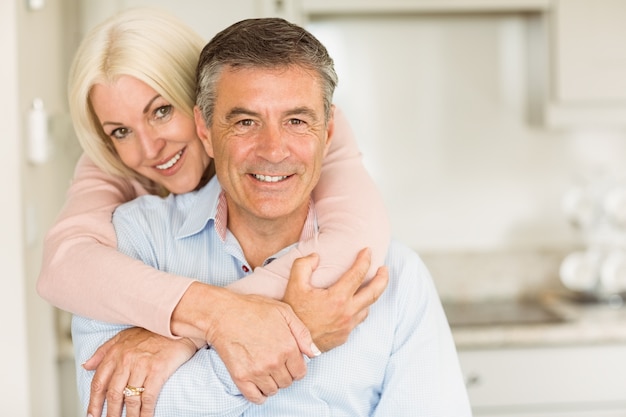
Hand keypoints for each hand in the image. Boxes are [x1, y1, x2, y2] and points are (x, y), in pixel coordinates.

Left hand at [82, 327, 196, 416]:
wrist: (178, 323)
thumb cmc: (152, 331)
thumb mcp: (124, 336)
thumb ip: (104, 351)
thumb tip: (86, 365)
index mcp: (115, 353)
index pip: (98, 383)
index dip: (94, 403)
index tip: (93, 415)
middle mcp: (126, 359)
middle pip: (113, 394)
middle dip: (111, 413)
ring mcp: (142, 365)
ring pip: (130, 398)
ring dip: (129, 416)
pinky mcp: (158, 370)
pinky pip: (148, 397)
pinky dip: (146, 412)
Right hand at [206, 293, 314, 403]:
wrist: (223, 314)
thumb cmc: (253, 309)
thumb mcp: (284, 312)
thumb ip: (302, 333)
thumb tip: (315, 353)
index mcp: (288, 347)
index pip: (300, 372)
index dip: (296, 367)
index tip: (288, 361)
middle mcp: (275, 362)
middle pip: (287, 382)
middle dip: (284, 374)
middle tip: (275, 363)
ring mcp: (257, 371)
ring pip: (273, 390)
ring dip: (272, 384)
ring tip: (265, 371)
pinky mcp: (241, 377)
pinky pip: (255, 397)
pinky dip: (259, 395)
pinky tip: (258, 385)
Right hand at [283, 248, 388, 351]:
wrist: (292, 343)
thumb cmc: (293, 314)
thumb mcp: (294, 285)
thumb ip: (304, 265)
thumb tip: (316, 257)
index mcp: (337, 298)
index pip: (358, 274)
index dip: (364, 260)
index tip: (367, 251)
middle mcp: (347, 313)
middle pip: (374, 293)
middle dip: (382, 278)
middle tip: (384, 269)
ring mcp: (347, 327)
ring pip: (367, 308)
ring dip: (371, 295)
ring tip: (371, 286)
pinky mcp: (344, 337)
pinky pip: (357, 320)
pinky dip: (360, 310)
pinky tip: (355, 305)